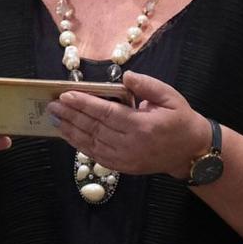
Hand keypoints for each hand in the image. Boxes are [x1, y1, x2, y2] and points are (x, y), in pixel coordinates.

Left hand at [48, 71, 209, 179]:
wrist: (190, 151)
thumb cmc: (180, 120)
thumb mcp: (169, 96)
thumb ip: (146, 85)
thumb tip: (125, 76)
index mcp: (142, 125)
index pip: (106, 113)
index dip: (84, 104)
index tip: (66, 95)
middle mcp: (131, 144)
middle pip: (94, 128)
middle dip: (71, 115)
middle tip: (52, 105)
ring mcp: (126, 159)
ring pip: (92, 143)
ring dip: (71, 131)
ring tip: (55, 119)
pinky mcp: (124, 167)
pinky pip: (97, 155)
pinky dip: (80, 145)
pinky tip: (69, 135)